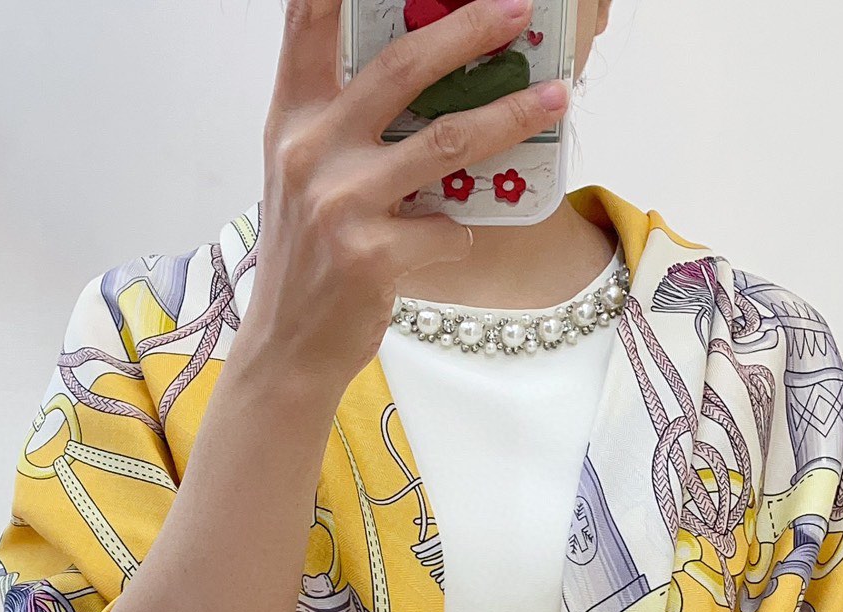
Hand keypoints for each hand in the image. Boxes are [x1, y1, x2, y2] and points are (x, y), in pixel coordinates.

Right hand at [241, 0, 568, 400]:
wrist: (287, 347)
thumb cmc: (308, 255)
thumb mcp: (304, 173)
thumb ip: (343, 119)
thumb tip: (425, 70)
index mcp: (292, 118)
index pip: (307, 20)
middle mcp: (311, 150)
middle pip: (402, 66)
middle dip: (469, 29)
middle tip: (519, 10)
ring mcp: (339, 203)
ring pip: (446, 141)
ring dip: (511, 116)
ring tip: (556, 98)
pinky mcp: (370, 255)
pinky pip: (446, 228)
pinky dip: (459, 232)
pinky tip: (451, 239)